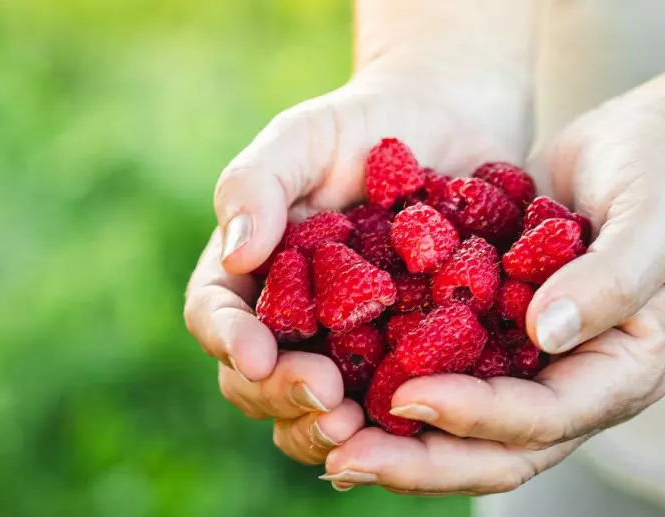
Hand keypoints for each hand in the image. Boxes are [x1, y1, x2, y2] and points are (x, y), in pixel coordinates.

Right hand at [184, 62, 531, 465]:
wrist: (448, 126)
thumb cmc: (364, 124)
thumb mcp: (304, 137)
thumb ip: (257, 183)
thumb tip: (235, 254)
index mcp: (252, 272)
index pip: (216, 315)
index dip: (229, 341)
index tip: (256, 354)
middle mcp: (291, 320)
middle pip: (260, 381)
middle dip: (284, 397)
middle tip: (326, 400)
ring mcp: (347, 347)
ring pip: (316, 410)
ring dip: (327, 428)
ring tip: (361, 426)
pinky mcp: (406, 359)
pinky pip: (391, 401)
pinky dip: (394, 421)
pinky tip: (417, 425)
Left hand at [322, 63, 664, 493]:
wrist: (643, 146)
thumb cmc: (662, 175)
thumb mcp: (651, 219)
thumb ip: (611, 278)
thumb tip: (545, 334)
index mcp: (620, 372)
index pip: (542, 418)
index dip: (475, 416)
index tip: (408, 396)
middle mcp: (572, 383)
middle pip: (494, 449)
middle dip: (419, 460)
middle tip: (344, 460)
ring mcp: (533, 364)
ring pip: (461, 425)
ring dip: (397, 439)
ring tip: (327, 437)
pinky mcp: (496, 332)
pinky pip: (444, 372)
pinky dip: (394, 383)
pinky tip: (337, 379)